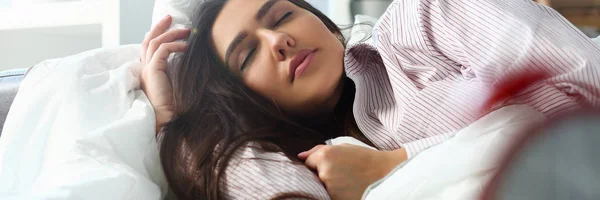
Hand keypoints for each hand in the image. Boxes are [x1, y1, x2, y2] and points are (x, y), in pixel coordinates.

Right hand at [140, 15, 189, 131]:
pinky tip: (186, 47)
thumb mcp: (178, 84)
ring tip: (186, 30)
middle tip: (171, 18)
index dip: (158, 34)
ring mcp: (147, 70)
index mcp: (150, 72)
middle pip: (148, 40)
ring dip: (170, 33)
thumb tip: (194, 59)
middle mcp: (145, 69)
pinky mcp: (152, 72)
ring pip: (155, 42)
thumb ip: (179, 71)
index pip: (149, 47)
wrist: (168, 120)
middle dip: (159, 27)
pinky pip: (162, 50)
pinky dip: (175, 45)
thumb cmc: (176, 106)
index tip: (171, 26)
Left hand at [298, 144, 406, 199]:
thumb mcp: (343, 147)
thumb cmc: (365, 159)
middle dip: (321, 175)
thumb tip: (300, 156)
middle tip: (341, 174)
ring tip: (346, 181)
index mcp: (325, 156)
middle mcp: (325, 172)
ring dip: (328, 185)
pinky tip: (348, 188)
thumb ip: (318, 150)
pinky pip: (328, 196)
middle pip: (313, 176)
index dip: (318, 164)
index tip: (332, 165)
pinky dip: (336, 193)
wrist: (386, 174)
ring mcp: (330, 188)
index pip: (308, 163)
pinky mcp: (336, 199)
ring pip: (320, 187)